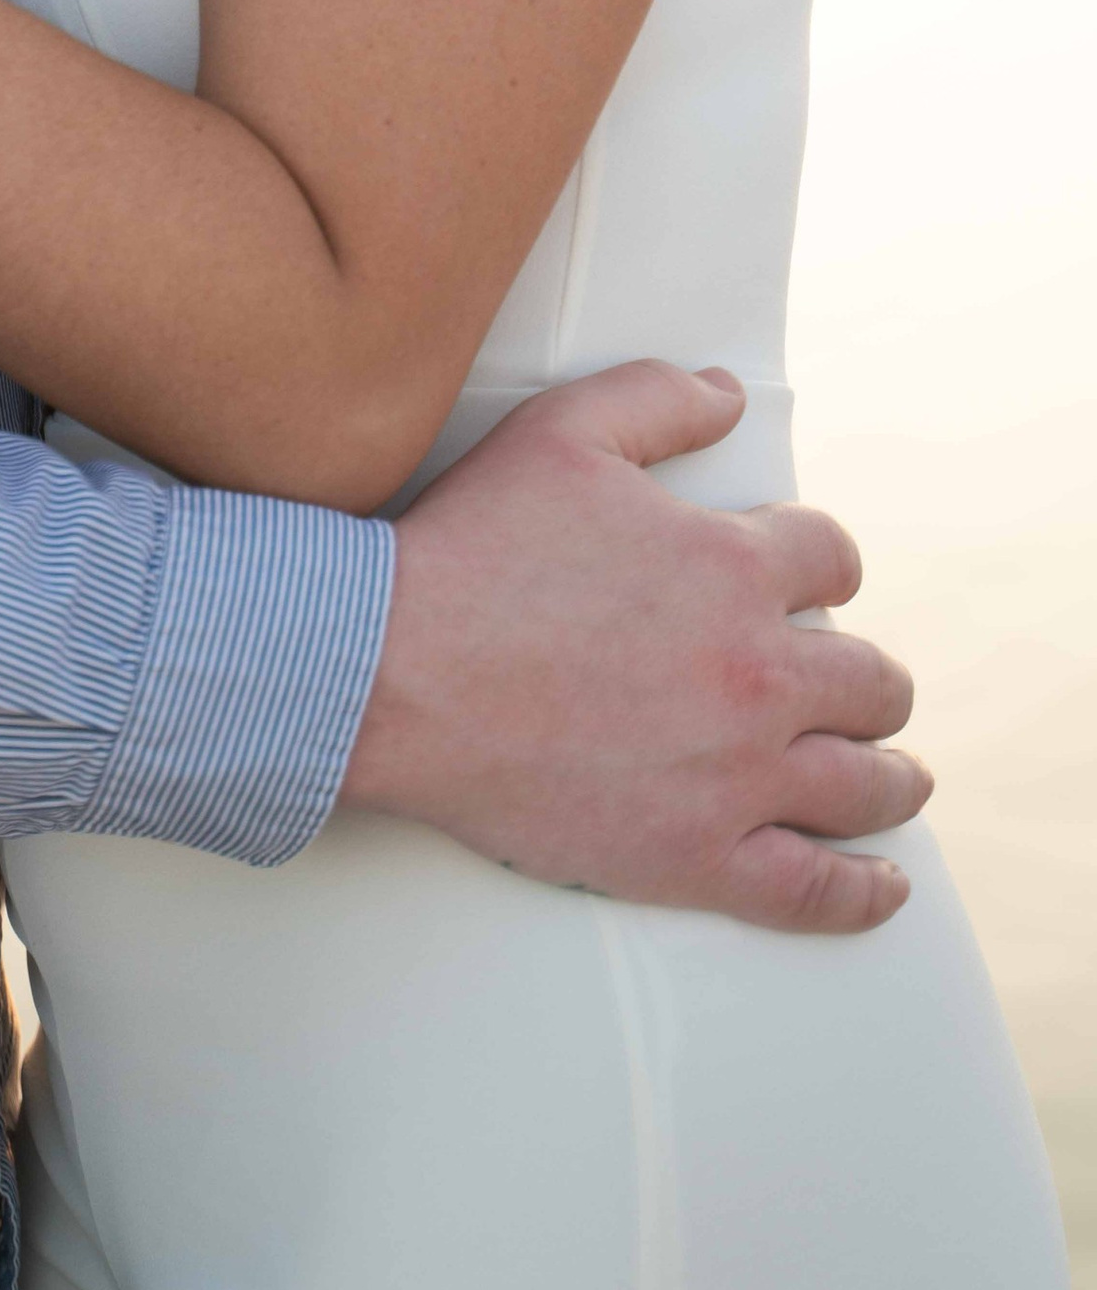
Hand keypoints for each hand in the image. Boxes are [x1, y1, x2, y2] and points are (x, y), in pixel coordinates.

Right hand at [342, 360, 927, 933]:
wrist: (393, 672)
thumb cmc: (472, 549)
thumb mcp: (563, 433)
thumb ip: (657, 399)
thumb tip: (727, 396)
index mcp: (734, 567)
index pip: (833, 560)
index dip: (825, 564)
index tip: (812, 581)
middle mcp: (758, 672)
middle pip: (873, 681)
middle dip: (870, 678)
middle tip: (856, 688)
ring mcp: (735, 775)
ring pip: (865, 785)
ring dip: (891, 776)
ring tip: (897, 777)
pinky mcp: (697, 857)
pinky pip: (815, 892)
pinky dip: (862, 893)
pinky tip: (882, 883)